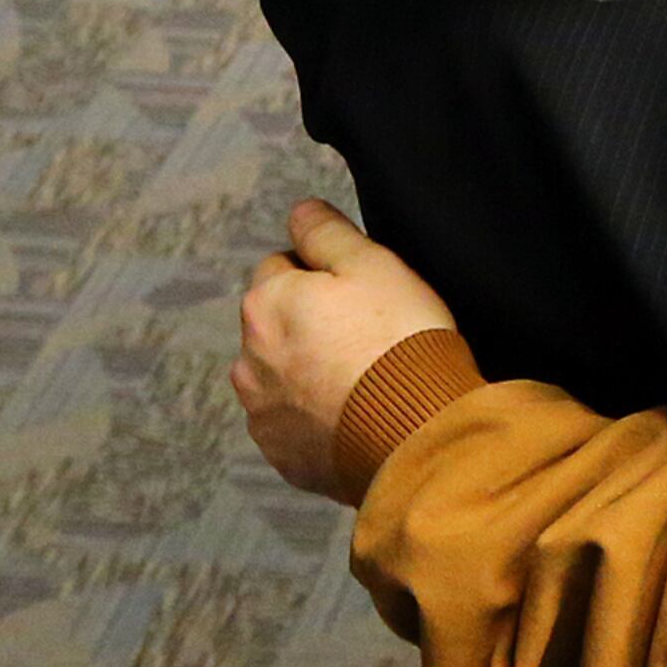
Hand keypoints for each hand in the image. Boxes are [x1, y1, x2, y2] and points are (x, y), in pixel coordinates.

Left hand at [232, 198, 457, 503]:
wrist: (417, 431)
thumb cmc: (398, 341)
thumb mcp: (373, 263)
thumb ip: (327, 232)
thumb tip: (301, 211)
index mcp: (266, 303)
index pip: (281, 267)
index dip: (322, 273)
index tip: (359, 291)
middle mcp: (249, 359)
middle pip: (276, 324)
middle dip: (308, 324)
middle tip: (366, 333)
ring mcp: (263, 413)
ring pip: (281, 376)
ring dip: (308, 372)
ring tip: (364, 378)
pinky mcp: (283, 455)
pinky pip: (296, 425)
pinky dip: (318, 417)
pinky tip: (358, 414)